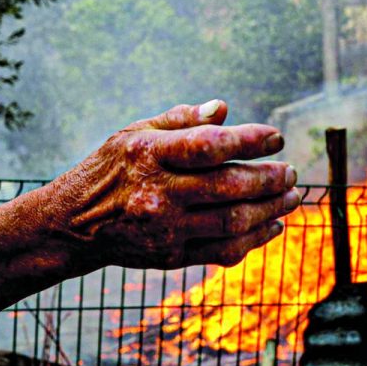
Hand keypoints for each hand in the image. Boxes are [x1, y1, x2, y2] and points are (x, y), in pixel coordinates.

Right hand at [52, 99, 303, 269]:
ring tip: (291, 196)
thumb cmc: (111, 169)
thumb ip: (180, 121)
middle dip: (270, 179)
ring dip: (271, 209)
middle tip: (291, 171)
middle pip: (229, 188)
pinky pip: (223, 251)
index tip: (276, 137)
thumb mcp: (134, 133)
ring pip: (233, 222)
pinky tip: (272, 224)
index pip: (210, 146)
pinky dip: (254, 239)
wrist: (75, 223)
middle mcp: (158, 194)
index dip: (250, 141)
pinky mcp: (172, 256)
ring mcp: (166, 229)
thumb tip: (223, 109)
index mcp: (149, 155)